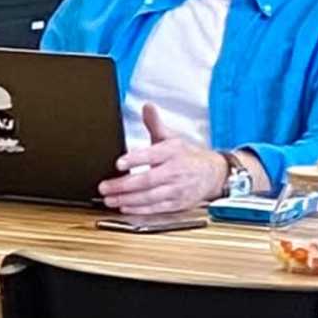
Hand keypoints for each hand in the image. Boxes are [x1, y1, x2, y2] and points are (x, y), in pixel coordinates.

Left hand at [99, 128, 223, 226]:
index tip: (119, 163)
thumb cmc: (186, 156)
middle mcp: (175, 171)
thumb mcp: (171, 137)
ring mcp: (176, 189)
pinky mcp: (177, 204)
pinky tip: (124, 207)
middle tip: (104, 186)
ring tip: (109, 199)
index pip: (153, 154)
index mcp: (172, 152)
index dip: (135, 159)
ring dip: (127, 200)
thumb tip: (147, 107)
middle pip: (148, 180)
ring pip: (150, 197)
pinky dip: (139, 210)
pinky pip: (156, 208)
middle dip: (124, 185)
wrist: (212, 174)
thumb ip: (155, 124)